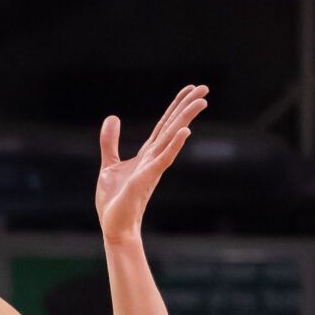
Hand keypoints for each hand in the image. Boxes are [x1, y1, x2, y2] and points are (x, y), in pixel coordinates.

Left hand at [95, 84, 207, 245]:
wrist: (114, 227)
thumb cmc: (114, 201)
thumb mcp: (109, 165)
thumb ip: (110, 142)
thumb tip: (113, 117)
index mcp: (146, 155)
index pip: (163, 125)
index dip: (175, 106)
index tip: (190, 89)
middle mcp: (153, 159)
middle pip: (172, 127)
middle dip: (187, 107)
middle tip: (205, 88)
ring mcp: (152, 169)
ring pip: (171, 139)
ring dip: (185, 120)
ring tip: (201, 102)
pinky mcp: (146, 180)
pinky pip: (162, 160)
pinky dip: (174, 145)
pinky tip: (184, 132)